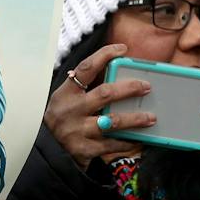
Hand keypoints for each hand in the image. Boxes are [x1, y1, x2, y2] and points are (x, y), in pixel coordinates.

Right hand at [43, 44, 153, 166]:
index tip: (122, 49)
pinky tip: (140, 138)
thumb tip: (118, 71)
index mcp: (65, 93)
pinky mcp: (83, 149)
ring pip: (112, 122)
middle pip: (104, 94)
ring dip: (135, 118)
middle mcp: (69, 110)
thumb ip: (87, 87)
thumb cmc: (65, 118)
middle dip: (129, 89)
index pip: (85, 69)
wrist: (48, 150)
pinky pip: (112, 144)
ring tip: (151, 117)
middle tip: (146, 87)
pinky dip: (128, 141)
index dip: (104, 56)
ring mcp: (76, 130)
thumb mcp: (68, 99)